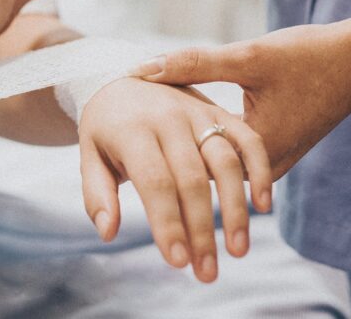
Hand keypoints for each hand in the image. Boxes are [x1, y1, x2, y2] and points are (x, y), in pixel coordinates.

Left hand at [78, 77, 271, 282]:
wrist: (122, 78)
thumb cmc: (105, 126)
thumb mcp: (88, 153)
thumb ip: (97, 193)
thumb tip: (107, 232)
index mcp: (133, 130)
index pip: (155, 182)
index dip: (168, 223)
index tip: (178, 262)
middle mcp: (168, 118)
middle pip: (192, 179)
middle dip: (201, 230)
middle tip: (207, 272)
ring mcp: (197, 112)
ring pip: (225, 162)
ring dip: (235, 209)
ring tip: (238, 251)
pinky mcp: (218, 111)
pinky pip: (247, 139)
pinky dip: (259, 169)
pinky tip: (262, 205)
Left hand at [133, 23, 350, 178]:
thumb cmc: (309, 56)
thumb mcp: (248, 57)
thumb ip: (195, 63)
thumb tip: (143, 67)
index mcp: (256, 148)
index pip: (192, 170)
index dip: (152, 159)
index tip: (113, 149)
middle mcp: (267, 164)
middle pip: (204, 176)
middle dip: (166, 166)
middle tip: (119, 156)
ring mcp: (275, 158)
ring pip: (219, 169)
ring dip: (188, 158)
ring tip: (143, 145)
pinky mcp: (278, 146)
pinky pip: (234, 158)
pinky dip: (209, 148)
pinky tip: (183, 133)